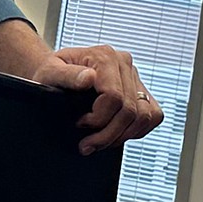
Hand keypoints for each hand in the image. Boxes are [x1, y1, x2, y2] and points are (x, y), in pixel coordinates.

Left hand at [30, 45, 163, 155]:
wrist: (57, 72)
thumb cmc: (51, 72)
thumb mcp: (49, 72)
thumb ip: (66, 75)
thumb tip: (88, 78)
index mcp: (104, 56)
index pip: (114, 97)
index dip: (98, 119)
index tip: (80, 124)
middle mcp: (124, 63)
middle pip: (130, 110)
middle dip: (108, 134)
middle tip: (88, 145)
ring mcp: (135, 76)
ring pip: (145, 116)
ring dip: (123, 136)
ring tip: (100, 142)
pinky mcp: (140, 89)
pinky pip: (153, 115)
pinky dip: (138, 130)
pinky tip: (117, 134)